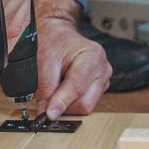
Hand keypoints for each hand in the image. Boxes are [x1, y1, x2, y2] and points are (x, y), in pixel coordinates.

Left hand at [34, 0, 110, 118]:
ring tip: (56, 88)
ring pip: (86, 106)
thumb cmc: (54, 41)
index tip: (50, 114)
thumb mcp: (44, 60)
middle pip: (85, 103)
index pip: (77, 87)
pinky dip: (71, 102)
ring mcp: (104, 80)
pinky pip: (86, 103)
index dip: (62, 102)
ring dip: (68, 104)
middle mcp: (103, 69)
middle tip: (47, 100)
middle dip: (64, 106)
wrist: (59, 34)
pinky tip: (64, 90)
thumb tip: (44, 112)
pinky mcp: (99, 88)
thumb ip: (45, 87)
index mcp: (93, 56)